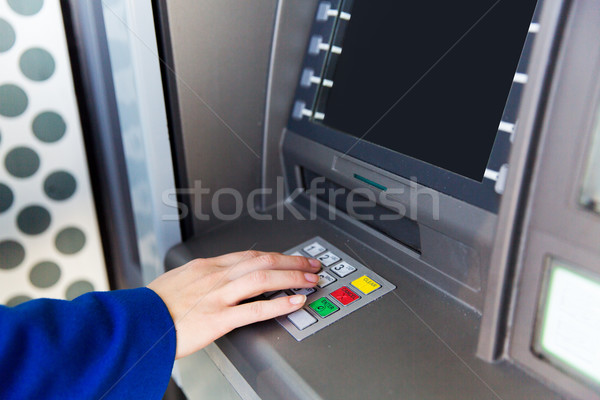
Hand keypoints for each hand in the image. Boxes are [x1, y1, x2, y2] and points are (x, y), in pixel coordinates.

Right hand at [147, 250, 320, 358]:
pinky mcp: (218, 319)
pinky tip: (296, 302)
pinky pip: (256, 308)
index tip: (290, 259)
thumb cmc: (153, 304)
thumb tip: (218, 279)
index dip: (276, 256)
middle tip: (312, 265)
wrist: (136, 322)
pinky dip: (280, 304)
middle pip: (263, 261)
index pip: (251, 255)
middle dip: (292, 262)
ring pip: (264, 279)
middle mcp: (216, 276)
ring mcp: (218, 296)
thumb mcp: (179, 280)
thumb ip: (202, 278)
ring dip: (293, 277)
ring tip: (311, 280)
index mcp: (208, 266)